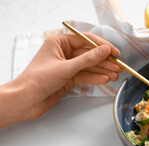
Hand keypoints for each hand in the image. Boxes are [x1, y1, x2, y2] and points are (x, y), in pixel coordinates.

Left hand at [0, 33, 121, 126]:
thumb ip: (88, 59)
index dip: (102, 46)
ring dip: (103, 71)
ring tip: (116, 75)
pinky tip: (105, 80)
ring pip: (89, 67)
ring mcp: (67, 66)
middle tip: (119, 67)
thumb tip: (105, 51)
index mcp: (59, 43)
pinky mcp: (68, 79)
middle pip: (89, 54)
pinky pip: (85, 76)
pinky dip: (95, 78)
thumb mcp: (66, 68)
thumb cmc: (38, 80)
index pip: (86, 40)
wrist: (26, 100)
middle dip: (105, 61)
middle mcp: (64, 53)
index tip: (115, 53)